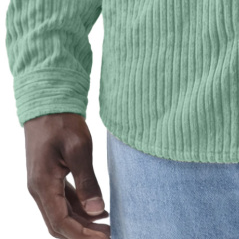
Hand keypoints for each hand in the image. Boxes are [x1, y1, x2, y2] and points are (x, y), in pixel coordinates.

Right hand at [24, 112, 109, 237]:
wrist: (48, 103)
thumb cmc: (63, 121)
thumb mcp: (79, 148)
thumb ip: (87, 181)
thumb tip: (97, 210)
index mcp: (43, 184)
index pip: (61, 222)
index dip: (82, 235)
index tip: (105, 237)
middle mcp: (38, 189)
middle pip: (59, 224)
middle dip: (82, 234)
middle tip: (110, 234)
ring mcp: (42, 184)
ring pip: (60, 214)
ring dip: (82, 223)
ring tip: (108, 225)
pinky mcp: (49, 177)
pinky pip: (62, 201)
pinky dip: (78, 209)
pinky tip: (97, 210)